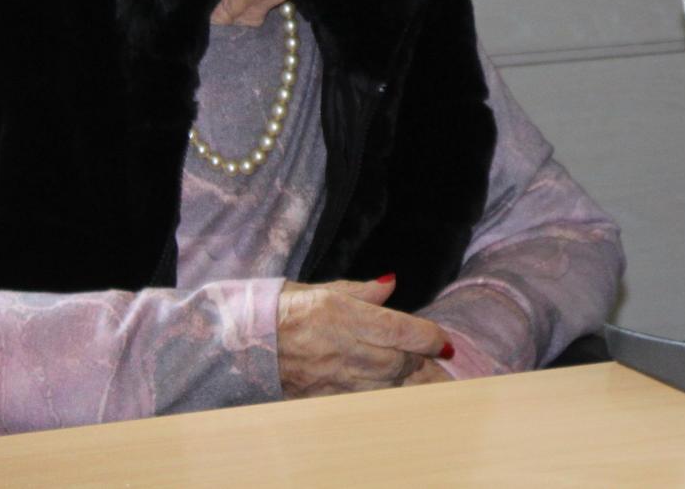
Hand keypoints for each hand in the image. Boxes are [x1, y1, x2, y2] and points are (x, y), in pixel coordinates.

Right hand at [276, 276, 452, 397]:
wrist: (238, 342)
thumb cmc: (279, 309)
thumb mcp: (319, 289)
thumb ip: (361, 290)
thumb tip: (392, 283)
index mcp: (340, 314)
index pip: (399, 330)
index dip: (429, 338)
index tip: (446, 342)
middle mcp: (339, 347)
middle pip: (397, 362)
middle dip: (421, 362)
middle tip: (436, 359)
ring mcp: (330, 376)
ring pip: (385, 386)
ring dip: (409, 384)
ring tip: (430, 382)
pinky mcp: (320, 397)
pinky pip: (362, 401)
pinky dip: (383, 398)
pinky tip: (398, 397)